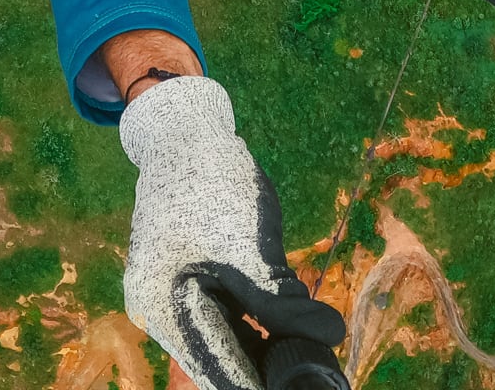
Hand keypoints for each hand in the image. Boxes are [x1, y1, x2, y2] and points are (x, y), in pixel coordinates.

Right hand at [121, 77, 346, 389]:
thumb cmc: (211, 184)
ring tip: (314, 357)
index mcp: (164, 310)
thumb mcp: (250, 249)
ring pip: (229, 337)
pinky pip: (229, 313)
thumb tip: (332, 339)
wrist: (185, 131)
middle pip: (223, 357)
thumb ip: (283, 303)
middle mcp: (162, 311)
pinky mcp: (193, 281)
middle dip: (269, 366)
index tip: (304, 388)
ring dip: (269, 346)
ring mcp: (175, 296)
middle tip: (317, 375)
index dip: (262, 383)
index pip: (220, 368)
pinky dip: (261, 322)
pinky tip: (298, 330)